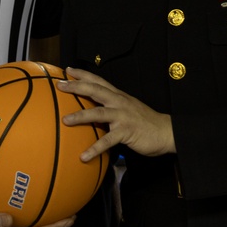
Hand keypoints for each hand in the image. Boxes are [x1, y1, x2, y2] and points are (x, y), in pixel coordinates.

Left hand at [58, 67, 174, 160]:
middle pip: (95, 90)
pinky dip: (95, 148)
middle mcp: (119, 102)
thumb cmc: (145, 122)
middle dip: (76, 86)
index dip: (83, 74)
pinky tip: (83, 156)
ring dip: (80, 116)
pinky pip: (108, 140)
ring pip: (98, 113)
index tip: (68, 70)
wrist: (166, 132)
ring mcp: (123, 116)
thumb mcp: (127, 108)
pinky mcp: (126, 132)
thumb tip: (94, 109)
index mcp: (119, 96)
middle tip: (60, 85)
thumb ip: (112, 106)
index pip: (99, 81)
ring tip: (64, 120)